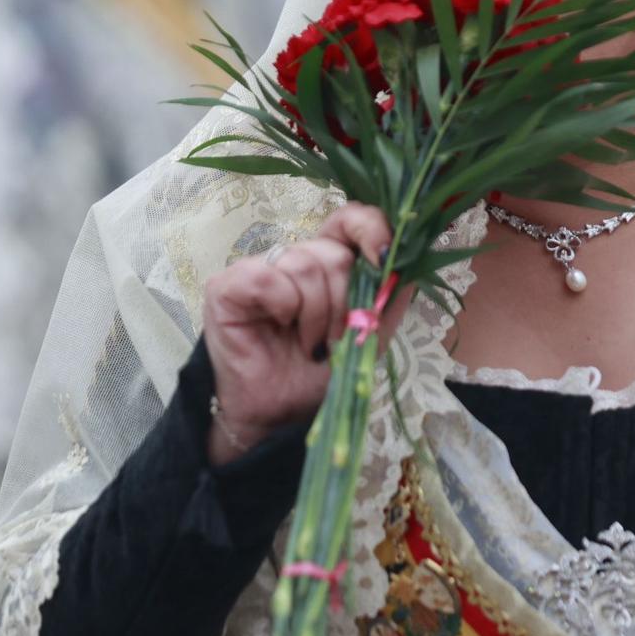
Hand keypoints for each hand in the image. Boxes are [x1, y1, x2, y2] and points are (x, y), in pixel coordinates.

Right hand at [200, 203, 394, 466]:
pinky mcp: (227, 286)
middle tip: (334, 339)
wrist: (282, 416)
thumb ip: (391, 294)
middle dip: (344, 303)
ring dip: (316, 315)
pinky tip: (280, 326)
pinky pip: (267, 277)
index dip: (369, 227)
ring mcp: (258, 268)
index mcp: (327, 264)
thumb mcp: (371, 333)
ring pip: (304, 265)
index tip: (382, 256)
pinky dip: (284, 306)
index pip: (348, 219)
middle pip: (332, 253)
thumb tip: (407, 258)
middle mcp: (293, 259)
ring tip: (309, 344)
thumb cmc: (321, 375)